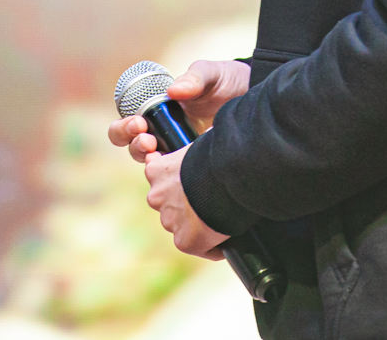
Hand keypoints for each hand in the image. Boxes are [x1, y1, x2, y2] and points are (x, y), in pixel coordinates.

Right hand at [107, 58, 250, 163]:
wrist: (256, 96)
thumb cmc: (229, 81)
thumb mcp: (212, 74)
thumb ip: (195, 78)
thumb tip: (174, 90)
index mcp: (159, 111)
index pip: (129, 124)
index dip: (125, 127)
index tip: (139, 123)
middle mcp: (164, 132)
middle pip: (132, 146)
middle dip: (133, 144)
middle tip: (148, 140)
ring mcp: (179, 150)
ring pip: (152, 165)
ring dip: (149, 161)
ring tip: (159, 152)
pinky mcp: (195, 165)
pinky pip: (178, 177)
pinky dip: (173, 176)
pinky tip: (182, 170)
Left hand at [145, 145, 229, 259]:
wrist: (230, 174)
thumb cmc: (220, 153)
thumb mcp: (203, 142)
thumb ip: (198, 149)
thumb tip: (213, 139)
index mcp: (156, 170)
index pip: (163, 181)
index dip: (181, 183)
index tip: (199, 184)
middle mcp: (156, 197)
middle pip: (170, 206)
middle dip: (187, 207)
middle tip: (213, 203)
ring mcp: (169, 221)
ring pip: (182, 228)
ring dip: (197, 226)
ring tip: (222, 220)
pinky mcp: (184, 242)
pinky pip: (199, 248)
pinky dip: (212, 247)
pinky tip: (226, 242)